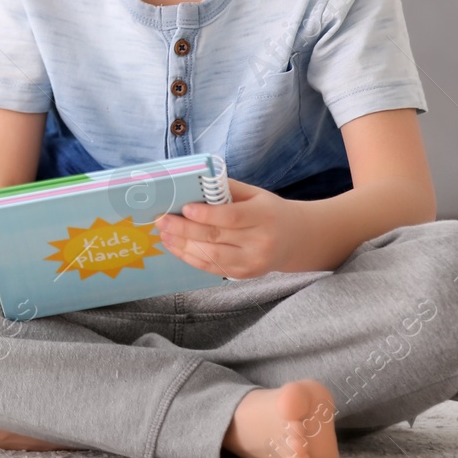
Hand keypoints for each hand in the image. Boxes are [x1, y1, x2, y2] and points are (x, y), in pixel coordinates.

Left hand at [154, 178, 307, 278]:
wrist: (294, 239)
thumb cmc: (268, 211)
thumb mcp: (255, 193)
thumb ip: (226, 188)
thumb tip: (193, 183)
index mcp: (264, 216)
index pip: (232, 217)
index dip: (206, 214)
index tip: (184, 208)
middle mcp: (260, 242)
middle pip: (217, 237)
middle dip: (184, 229)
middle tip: (162, 221)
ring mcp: (252, 262)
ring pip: (211, 257)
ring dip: (183, 246)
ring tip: (164, 235)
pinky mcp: (244, 275)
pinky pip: (212, 268)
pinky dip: (191, 258)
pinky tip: (176, 247)